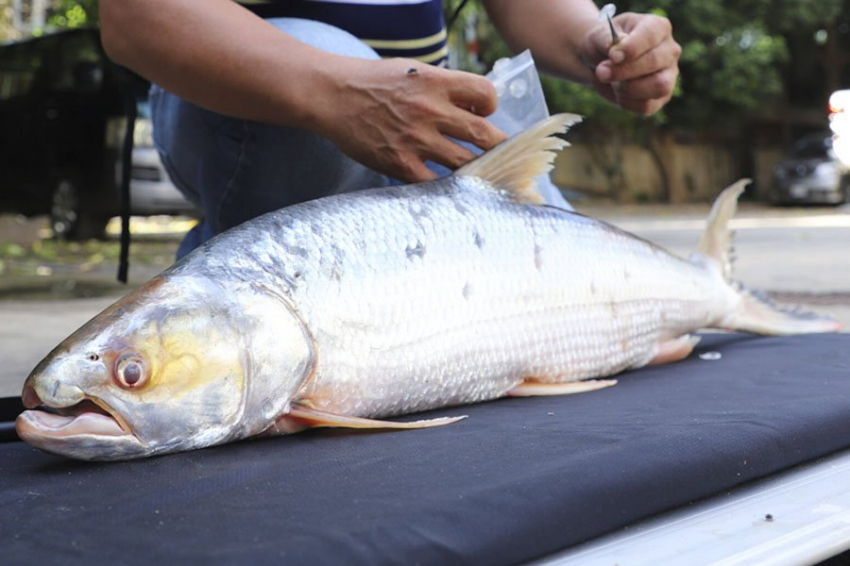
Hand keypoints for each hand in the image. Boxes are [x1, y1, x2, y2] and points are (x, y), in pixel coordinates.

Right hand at [316, 58, 507, 182]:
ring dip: (477, 171)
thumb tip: (475, 109)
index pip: (486, 95)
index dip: (491, 107)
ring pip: (463, 163)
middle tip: (505, 157)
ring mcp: (415, 139)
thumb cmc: (374, 82)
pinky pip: (434, 182)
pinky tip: (449, 186)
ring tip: (483, 176)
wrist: (332, 95)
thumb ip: (444, 87)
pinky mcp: (399, 162)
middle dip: (499, 147)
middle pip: (482, 134)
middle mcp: (429, 110)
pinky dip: (445, 186)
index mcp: (436, 82)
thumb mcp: (413, 71)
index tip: (485, 115)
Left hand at [582, 12, 680, 114]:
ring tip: (612, 82)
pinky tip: (617, 92)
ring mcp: (669, 74)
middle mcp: (669, 50)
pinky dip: (626, 102)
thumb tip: (615, 50)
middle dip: (623, 71)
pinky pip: (647, 106)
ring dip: (628, 88)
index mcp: (657, 27)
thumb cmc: (603, 45)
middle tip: (601, 72)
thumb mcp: (598, 36)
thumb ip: (605, 39)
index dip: (631, 48)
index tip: (612, 56)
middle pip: (654, 62)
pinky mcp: (661, 97)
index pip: (651, 35)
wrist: (601, 62)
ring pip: (659, 86)